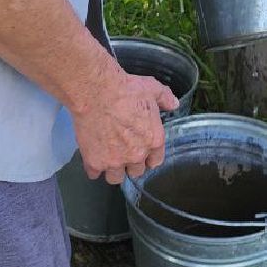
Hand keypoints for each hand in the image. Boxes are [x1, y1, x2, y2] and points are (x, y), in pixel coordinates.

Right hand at [73, 68, 179, 184]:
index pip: (155, 161)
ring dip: (113, 169)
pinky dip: (93, 167)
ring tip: (108, 157)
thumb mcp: (152, 88)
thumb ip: (165, 98)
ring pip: (116, 178)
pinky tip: (93, 156)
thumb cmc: (125, 89)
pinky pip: (94, 174)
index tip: (142, 152)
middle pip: (136, 171)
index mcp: (153, 140)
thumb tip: (173, 104)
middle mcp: (136, 155)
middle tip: (123, 150)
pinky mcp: (94, 162)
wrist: (97, 91)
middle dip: (130, 163)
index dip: (148, 157)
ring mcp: (115, 161)